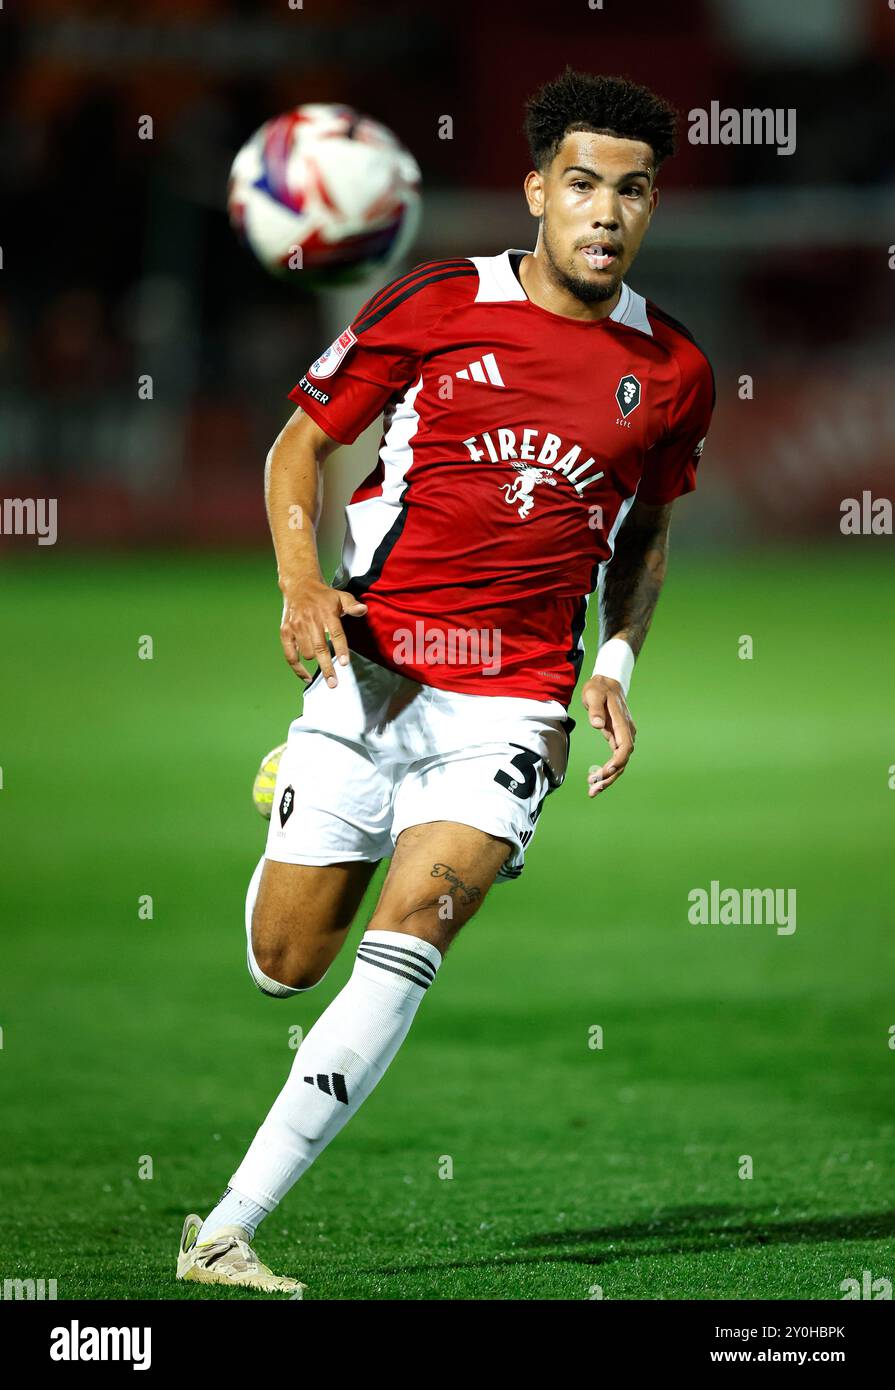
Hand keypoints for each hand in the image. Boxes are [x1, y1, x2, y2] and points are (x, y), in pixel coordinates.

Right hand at [279, 580, 367, 685]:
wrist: (299, 586)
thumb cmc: (323, 595)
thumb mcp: (341, 596)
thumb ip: (352, 605)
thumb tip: (363, 610)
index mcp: (327, 612)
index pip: (336, 633)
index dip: (340, 649)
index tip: (344, 663)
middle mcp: (311, 620)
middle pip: (320, 648)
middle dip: (326, 668)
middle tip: (333, 683)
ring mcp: (296, 626)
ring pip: (306, 653)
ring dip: (314, 660)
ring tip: (321, 660)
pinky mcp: (286, 631)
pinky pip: (290, 655)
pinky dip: (297, 668)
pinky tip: (306, 676)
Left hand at [581, 676, 636, 795]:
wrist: (606, 683)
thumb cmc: (599, 688)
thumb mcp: (593, 694)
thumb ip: (595, 708)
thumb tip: (597, 724)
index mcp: (622, 723)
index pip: (625, 746)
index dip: (618, 760)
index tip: (607, 771)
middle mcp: (626, 732)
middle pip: (623, 760)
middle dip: (610, 776)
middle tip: (594, 789)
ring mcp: (622, 736)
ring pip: (620, 763)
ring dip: (608, 778)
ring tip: (593, 790)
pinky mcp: (617, 739)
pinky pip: (614, 759)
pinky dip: (607, 771)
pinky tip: (596, 780)